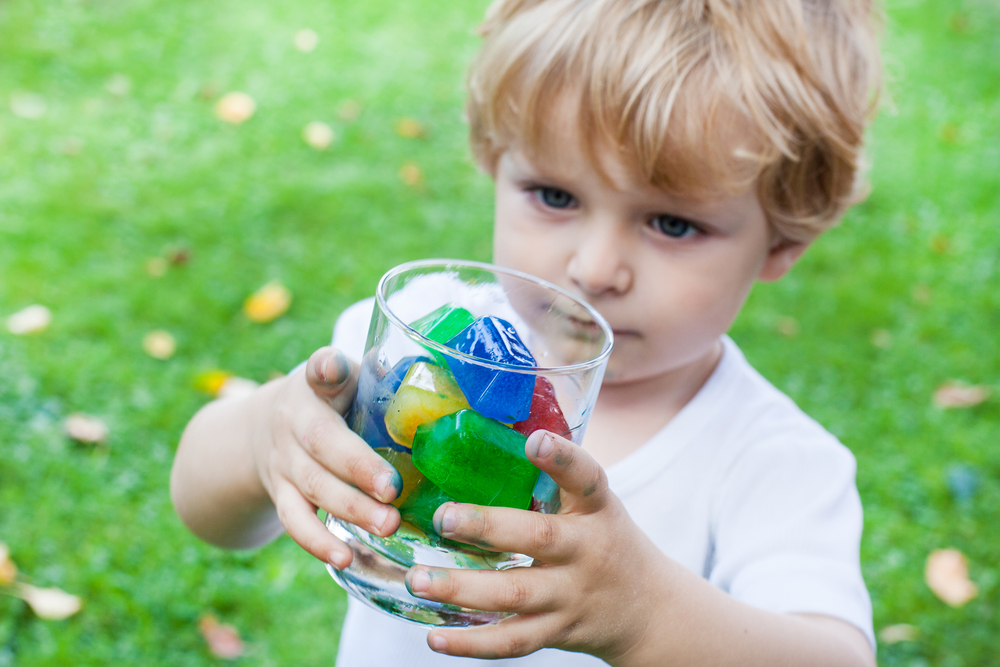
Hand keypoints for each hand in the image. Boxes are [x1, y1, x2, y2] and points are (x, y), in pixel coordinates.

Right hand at [252, 347, 401, 568]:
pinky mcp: (281, 495)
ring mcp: (283, 462)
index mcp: (315, 386)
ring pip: (313, 488)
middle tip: (394, 490)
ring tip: (387, 526)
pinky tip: (345, 559)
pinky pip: (295, 522)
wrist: (266, 428)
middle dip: (359, 469)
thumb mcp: (347, 379)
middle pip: (322, 445)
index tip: (334, 370)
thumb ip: (380, 378)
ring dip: (351, 510)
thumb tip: (436, 376)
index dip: (327, 369)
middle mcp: (292, 421)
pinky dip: (318, 543)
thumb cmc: (329, 401)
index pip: (320, 370)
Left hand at [402, 430, 670, 662]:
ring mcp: (572, 595)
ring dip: (462, 588)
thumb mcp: (595, 505)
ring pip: (516, 594)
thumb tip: (488, 430)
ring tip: (418, 580)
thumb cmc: (605, 541)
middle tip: (443, 518)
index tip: (534, 441)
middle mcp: (587, 550)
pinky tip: (434, 637)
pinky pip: (512, 641)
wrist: (648, 610)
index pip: (587, 478)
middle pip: (540, 538)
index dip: (562, 459)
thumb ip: (554, 480)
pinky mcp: (557, 631)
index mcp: (597, 509)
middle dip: (488, 528)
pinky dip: (472, 644)